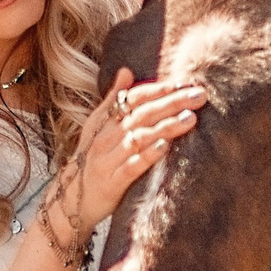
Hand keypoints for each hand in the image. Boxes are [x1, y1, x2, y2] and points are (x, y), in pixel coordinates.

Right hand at [58, 67, 209, 230]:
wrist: (72, 199)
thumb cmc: (93, 159)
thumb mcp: (97, 126)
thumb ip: (113, 99)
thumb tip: (126, 70)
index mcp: (105, 121)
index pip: (134, 98)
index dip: (159, 89)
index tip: (184, 82)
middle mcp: (106, 137)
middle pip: (142, 115)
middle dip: (172, 103)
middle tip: (198, 95)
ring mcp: (108, 160)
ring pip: (139, 138)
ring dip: (166, 127)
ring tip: (189, 118)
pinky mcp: (112, 182)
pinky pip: (132, 167)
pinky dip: (148, 155)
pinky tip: (165, 146)